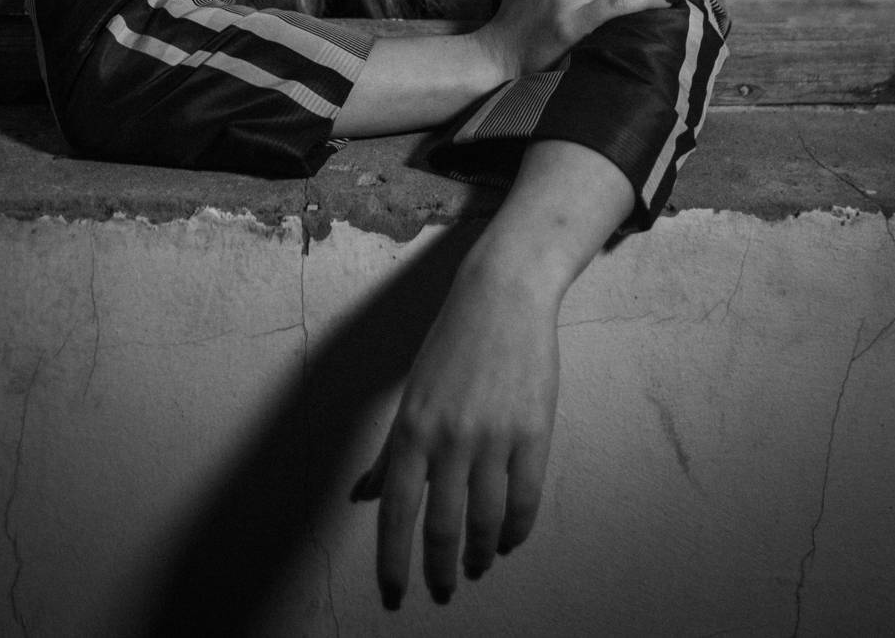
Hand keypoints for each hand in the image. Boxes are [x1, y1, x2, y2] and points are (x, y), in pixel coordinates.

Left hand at [352, 254, 559, 607]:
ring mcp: (494, 436)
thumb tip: (361, 496)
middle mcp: (449, 437)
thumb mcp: (412, 396)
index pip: (397, 512)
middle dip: (439, 570)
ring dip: (481, 554)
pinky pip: (524, 499)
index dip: (393, 562)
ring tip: (477, 566)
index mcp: (413, 428)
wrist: (503, 297)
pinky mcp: (533, 432)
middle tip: (441, 591)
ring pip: (487, 521)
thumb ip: (391, 453)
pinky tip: (510, 541)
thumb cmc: (451, 345)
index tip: (393, 596)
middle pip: (442, 526)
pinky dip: (517, 531)